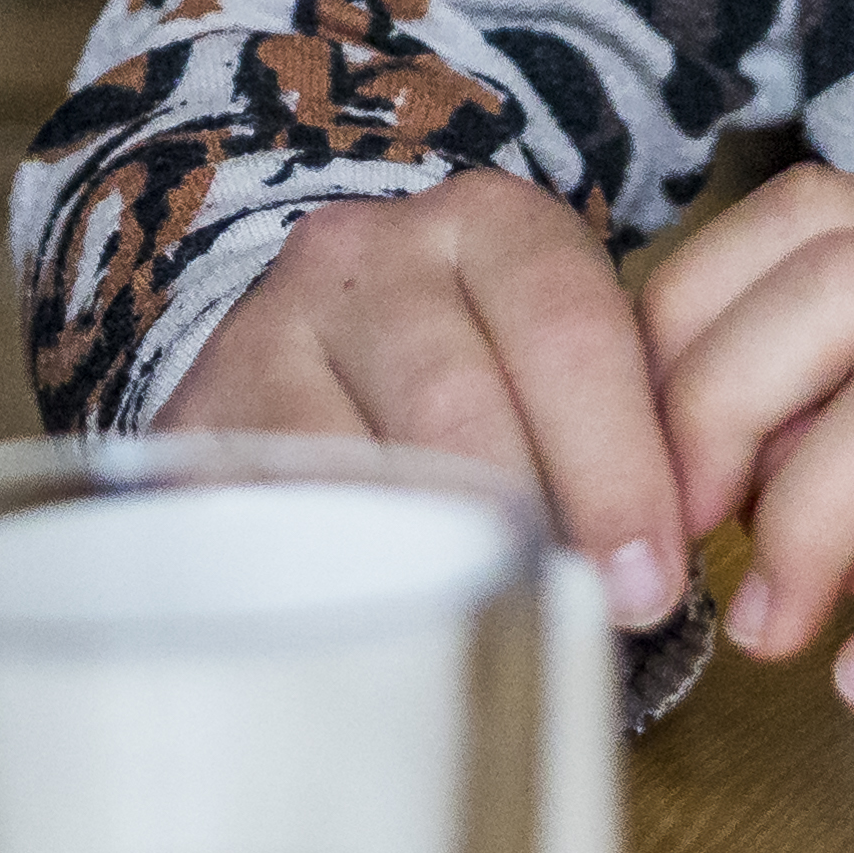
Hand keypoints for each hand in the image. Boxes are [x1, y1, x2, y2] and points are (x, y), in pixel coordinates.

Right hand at [179, 175, 693, 627]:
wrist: (321, 354)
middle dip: (531, 524)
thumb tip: (654, 584)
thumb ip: (622, 441)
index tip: (648, 582)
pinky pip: (269, 508)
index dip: (617, 466)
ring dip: (430, 560)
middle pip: (458, 400)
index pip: (568, 330)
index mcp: (491, 225)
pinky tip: (385, 623)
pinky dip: (331, 576)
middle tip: (581, 623)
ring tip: (487, 627)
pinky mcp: (199, 410)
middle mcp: (370, 253)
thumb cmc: (487, 385)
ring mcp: (270, 324)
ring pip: (355, 457)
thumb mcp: (563, 373)